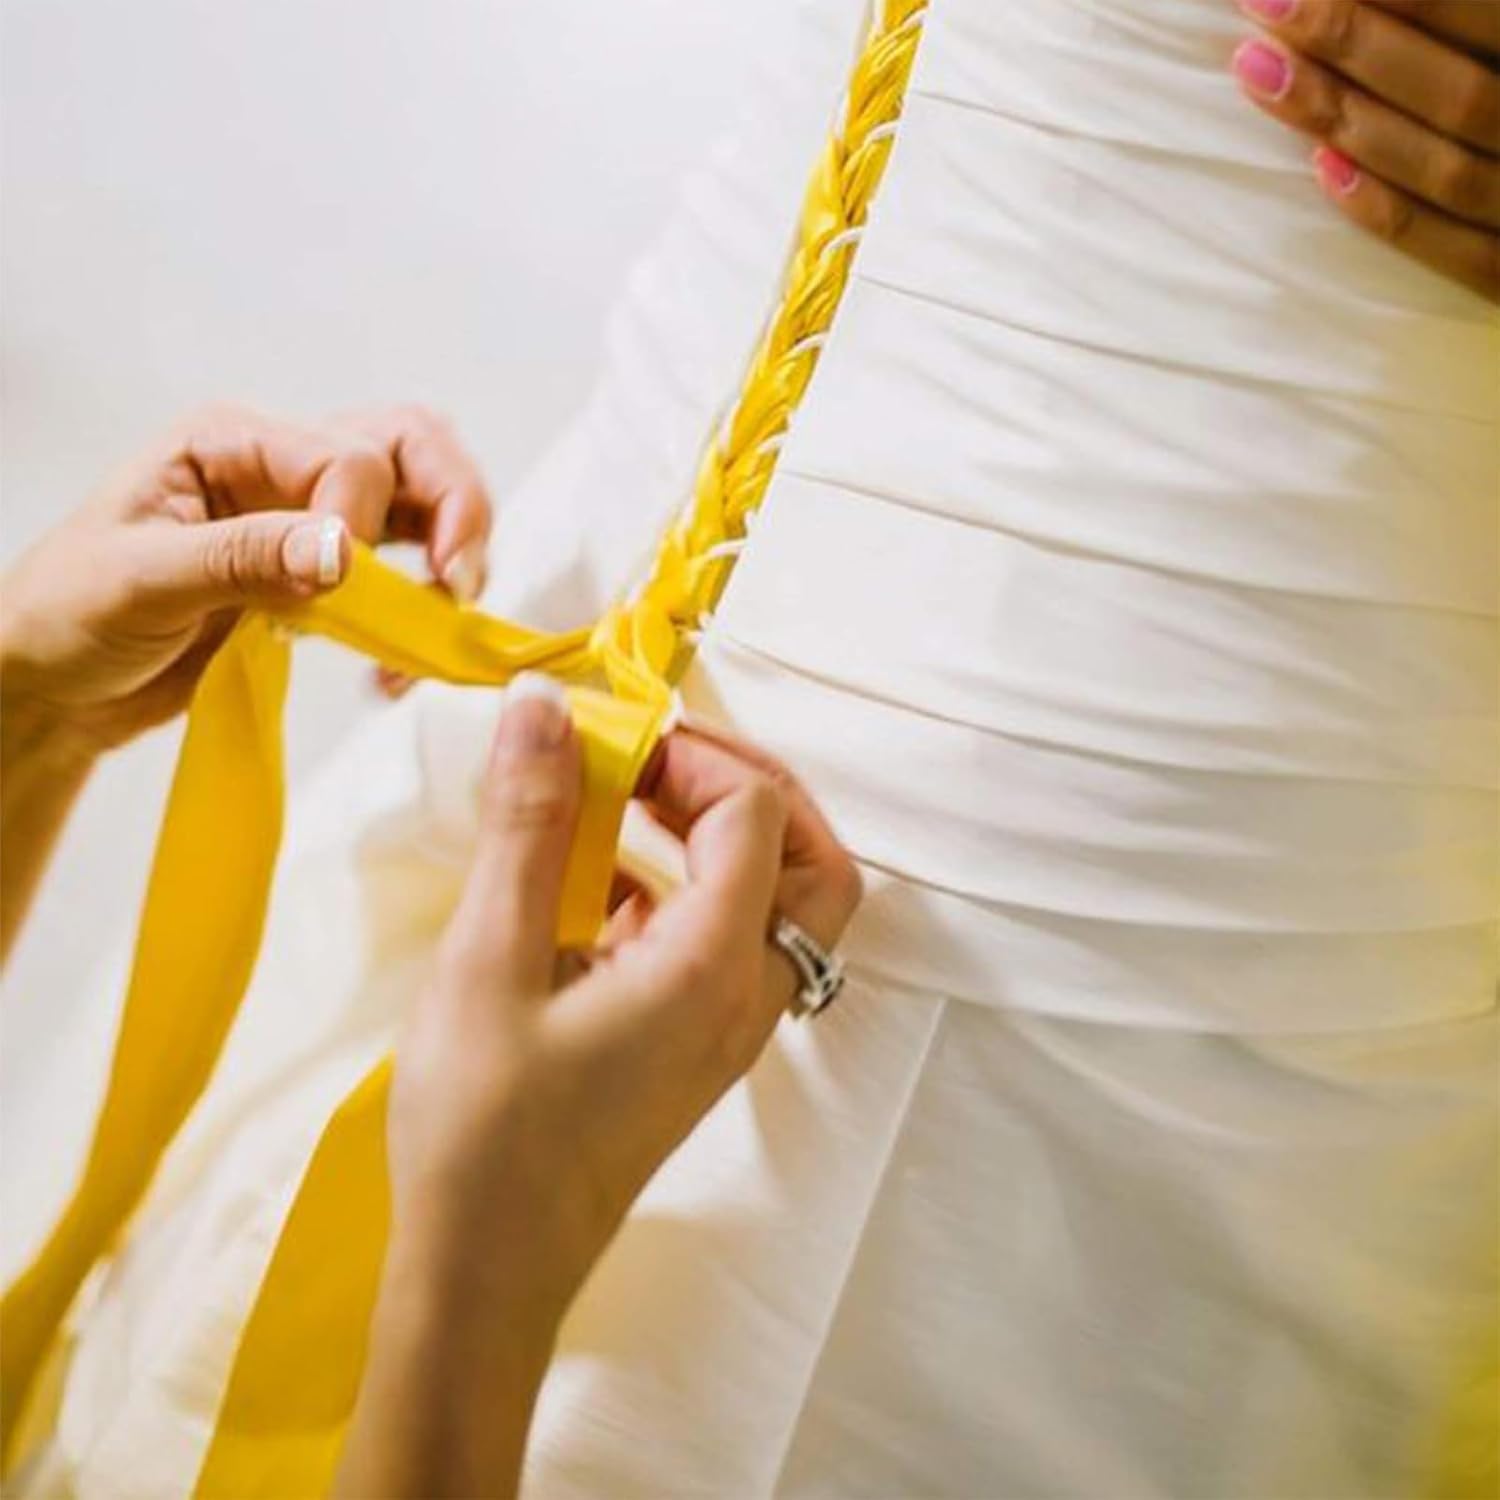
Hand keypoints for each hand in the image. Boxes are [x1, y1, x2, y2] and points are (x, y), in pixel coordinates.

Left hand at [0, 402, 492, 752]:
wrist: (54, 685)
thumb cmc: (68, 615)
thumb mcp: (139, 580)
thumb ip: (242, 558)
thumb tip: (344, 554)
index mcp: (233, 442)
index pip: (345, 458)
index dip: (360, 525)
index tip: (336, 595)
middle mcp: (282, 466)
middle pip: (410, 449)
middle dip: (455, 507)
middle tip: (458, 578)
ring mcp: (308, 519)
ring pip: (421, 502)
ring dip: (452, 555)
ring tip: (443, 620)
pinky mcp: (324, 577)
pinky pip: (402, 570)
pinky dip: (421, 609)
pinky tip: (398, 661)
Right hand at [341, 676, 860, 1497]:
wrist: (486, 1275)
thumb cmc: (483, 1129)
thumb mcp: (489, 960)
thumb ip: (527, 826)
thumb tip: (548, 707)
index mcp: (714, 966)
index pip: (757, 814)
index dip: (692, 754)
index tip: (604, 740)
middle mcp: (746, 994)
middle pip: (811, 861)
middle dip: (746, 788)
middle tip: (659, 759)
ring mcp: (726, 1027)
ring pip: (776, 904)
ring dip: (718, 836)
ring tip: (624, 799)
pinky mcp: (691, 1046)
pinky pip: (720, 944)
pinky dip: (678, 890)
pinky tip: (588, 880)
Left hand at [1231, 0, 1499, 299]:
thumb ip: (1486, 15)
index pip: (1495, 13)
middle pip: (1461, 90)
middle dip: (1356, 42)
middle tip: (1267, 0)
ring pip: (1445, 166)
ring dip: (1344, 117)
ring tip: (1259, 70)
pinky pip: (1458, 251)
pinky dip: (1387, 211)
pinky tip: (1320, 166)